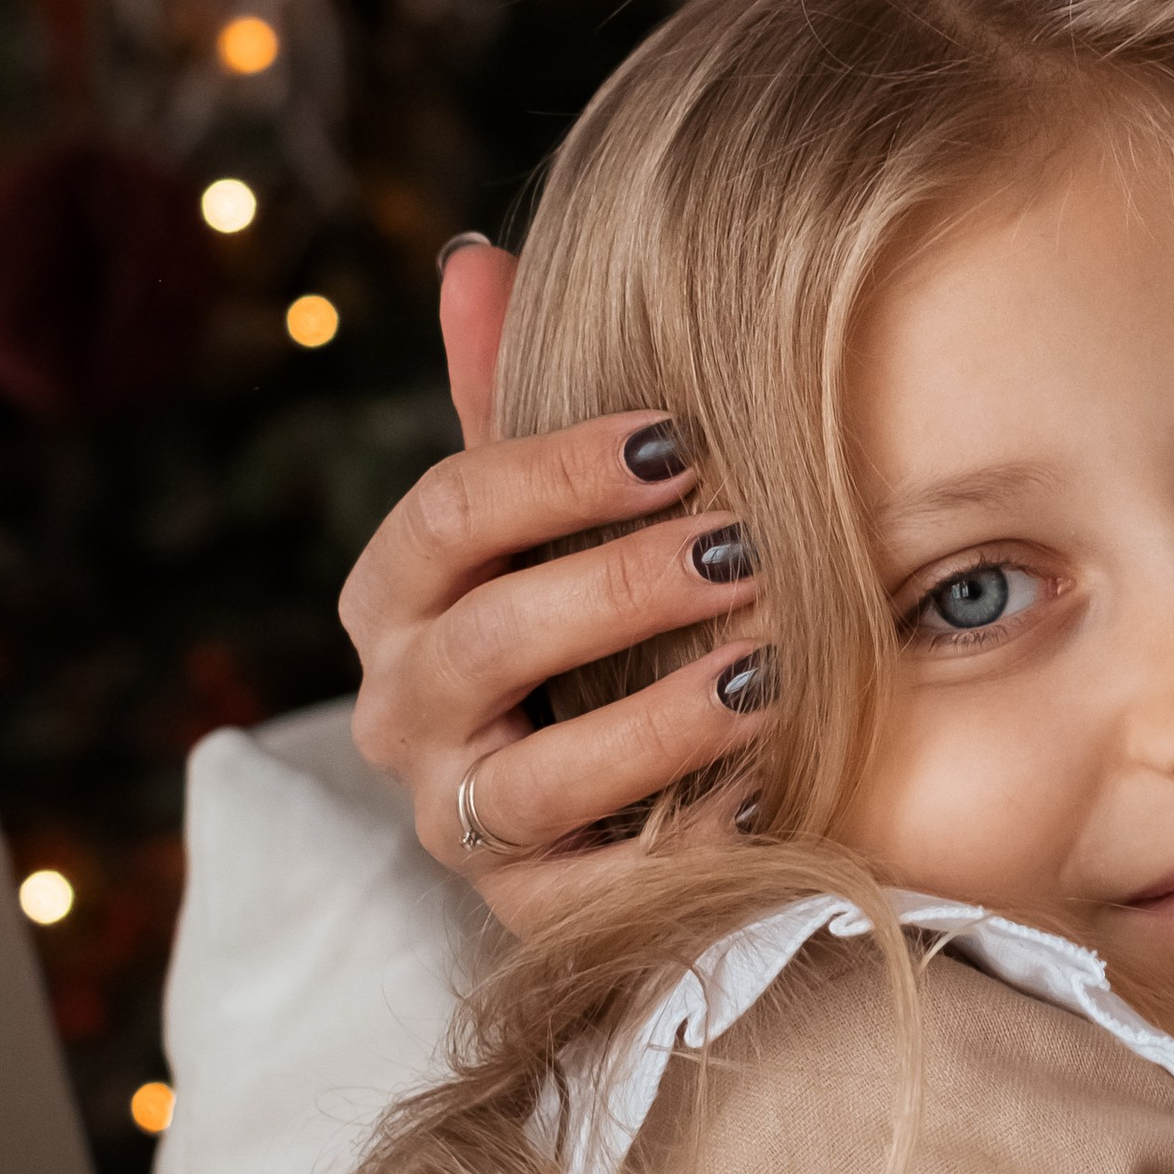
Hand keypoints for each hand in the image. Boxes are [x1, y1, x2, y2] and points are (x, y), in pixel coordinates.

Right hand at [338, 239, 770, 933]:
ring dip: (657, 720)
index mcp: (398, 599)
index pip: (448, 514)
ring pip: (534, 779)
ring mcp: (460, 824)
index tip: (681, 442)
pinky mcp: (529, 919)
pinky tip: (775, 790)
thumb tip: (473, 255)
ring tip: (768, 671)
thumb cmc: (587, 614)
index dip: (558, 472)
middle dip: (619, 588)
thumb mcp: (552, 508)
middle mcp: (404, 715)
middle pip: (487, 641)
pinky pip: (597, 896)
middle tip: (742, 547)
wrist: (618, 787)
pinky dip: (684, 844)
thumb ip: (510, 391)